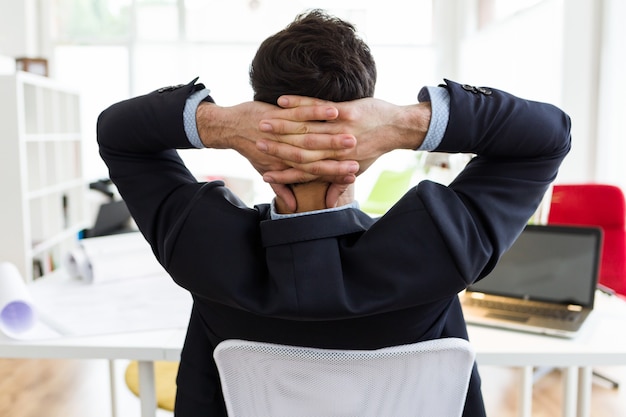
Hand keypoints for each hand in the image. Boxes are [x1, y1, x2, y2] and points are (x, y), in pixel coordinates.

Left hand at [196, 101, 360, 210]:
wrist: (230, 128)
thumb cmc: (252, 148)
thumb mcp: (266, 168)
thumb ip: (282, 186)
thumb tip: (292, 207)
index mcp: (286, 163)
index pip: (314, 172)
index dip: (335, 173)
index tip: (354, 173)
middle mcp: (284, 149)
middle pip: (316, 153)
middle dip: (339, 152)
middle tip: (359, 153)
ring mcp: (282, 129)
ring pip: (310, 132)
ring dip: (332, 134)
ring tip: (352, 132)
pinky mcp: (278, 112)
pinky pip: (299, 110)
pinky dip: (316, 111)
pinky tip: (332, 109)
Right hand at [257, 96, 431, 205]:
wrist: (397, 127)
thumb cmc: (375, 148)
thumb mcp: (357, 168)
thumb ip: (338, 185)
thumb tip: (327, 204)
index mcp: (337, 163)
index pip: (305, 171)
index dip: (284, 174)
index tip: (264, 174)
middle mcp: (338, 149)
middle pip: (301, 151)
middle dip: (276, 148)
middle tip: (257, 145)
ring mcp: (342, 129)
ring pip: (306, 129)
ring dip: (282, 125)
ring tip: (263, 123)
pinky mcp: (347, 112)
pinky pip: (318, 107)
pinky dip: (298, 104)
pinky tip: (281, 101)